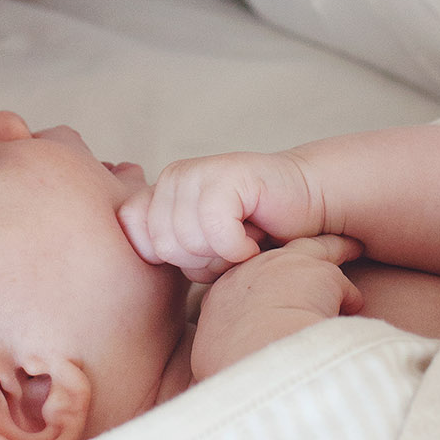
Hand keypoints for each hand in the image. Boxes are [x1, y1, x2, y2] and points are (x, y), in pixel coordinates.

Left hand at [119, 150, 331, 282]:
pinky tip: (255, 238)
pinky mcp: (226, 174)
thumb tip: (132, 266)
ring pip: (189, 240)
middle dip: (203, 260)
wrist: (307, 204)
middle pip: (165, 246)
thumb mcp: (200, 250)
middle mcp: (171, 177)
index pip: (137, 239)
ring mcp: (196, 172)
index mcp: (158, 194)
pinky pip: (217, 231)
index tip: (207, 253)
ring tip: (243, 238)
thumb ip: (165, 249)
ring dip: (225, 254)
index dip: (177, 260)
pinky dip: (241, 248)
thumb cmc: (254, 234)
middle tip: (231, 245)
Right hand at [190, 236, 363, 380]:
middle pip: (278, 255)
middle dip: (294, 256)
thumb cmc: (232, 369)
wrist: (254, 360)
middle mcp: (252, 271)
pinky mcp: (319, 274)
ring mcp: (285, 266)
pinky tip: (355, 307)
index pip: (246, 278)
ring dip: (333, 252)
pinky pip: (343, 287)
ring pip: (316, 251)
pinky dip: (349, 299)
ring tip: (349, 249)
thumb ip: (224, 349)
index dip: (263, 284)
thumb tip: (231, 364)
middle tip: (307, 260)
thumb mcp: (212, 355)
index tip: (272, 292)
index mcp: (224, 293)